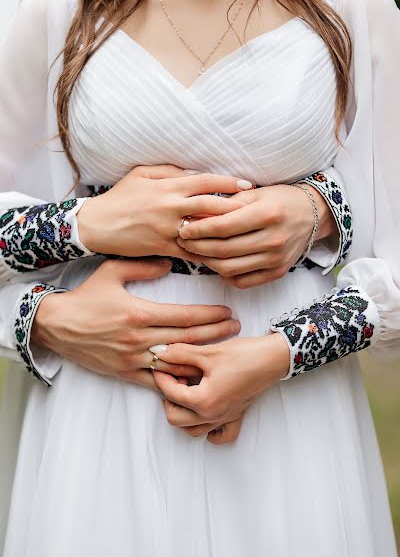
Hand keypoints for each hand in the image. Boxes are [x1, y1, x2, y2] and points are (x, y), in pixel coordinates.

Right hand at [32, 259, 239, 391]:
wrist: (56, 325)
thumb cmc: (85, 297)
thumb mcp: (111, 271)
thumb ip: (142, 266)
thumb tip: (169, 264)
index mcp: (139, 312)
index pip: (185, 316)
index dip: (210, 316)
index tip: (227, 312)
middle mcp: (139, 338)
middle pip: (188, 338)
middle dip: (216, 334)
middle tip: (235, 328)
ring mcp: (132, 358)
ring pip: (176, 362)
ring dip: (202, 358)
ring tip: (223, 352)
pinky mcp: (124, 372)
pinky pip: (155, 381)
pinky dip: (175, 381)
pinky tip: (193, 378)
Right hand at [78, 165, 250, 258]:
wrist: (96, 225)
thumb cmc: (119, 198)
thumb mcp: (141, 174)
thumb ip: (168, 171)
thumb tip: (193, 171)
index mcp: (167, 187)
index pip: (205, 181)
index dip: (229, 182)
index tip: (248, 185)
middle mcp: (170, 207)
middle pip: (211, 205)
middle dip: (236, 206)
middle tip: (257, 209)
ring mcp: (167, 229)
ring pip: (204, 231)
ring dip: (226, 232)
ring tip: (247, 233)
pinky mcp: (162, 247)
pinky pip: (191, 252)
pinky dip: (208, 253)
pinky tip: (224, 255)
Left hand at [152, 333, 289, 431]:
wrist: (272, 358)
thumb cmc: (243, 355)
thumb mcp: (208, 352)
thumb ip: (180, 354)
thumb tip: (159, 353)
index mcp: (204, 401)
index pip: (170, 394)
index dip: (161, 377)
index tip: (158, 364)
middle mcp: (213, 415)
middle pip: (175, 417)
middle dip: (168, 397)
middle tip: (173, 377)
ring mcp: (224, 418)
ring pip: (192, 429)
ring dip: (183, 412)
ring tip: (186, 390)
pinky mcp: (235, 416)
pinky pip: (218, 434)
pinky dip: (208, 429)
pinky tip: (205, 412)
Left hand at [177, 184, 336, 287]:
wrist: (312, 215)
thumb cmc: (278, 200)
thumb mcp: (254, 193)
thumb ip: (226, 205)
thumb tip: (194, 216)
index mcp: (267, 214)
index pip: (224, 227)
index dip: (199, 229)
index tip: (182, 228)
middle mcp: (273, 239)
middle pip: (224, 250)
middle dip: (197, 246)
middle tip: (182, 241)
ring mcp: (276, 259)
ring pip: (230, 268)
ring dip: (207, 262)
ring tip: (195, 252)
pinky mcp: (277, 273)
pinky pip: (243, 281)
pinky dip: (225, 274)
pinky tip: (216, 263)